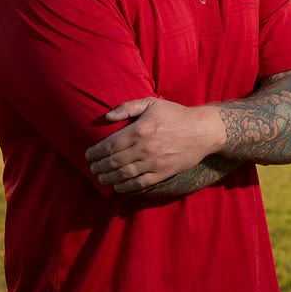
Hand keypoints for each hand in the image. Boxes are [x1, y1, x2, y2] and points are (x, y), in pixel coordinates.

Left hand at [84, 98, 223, 192]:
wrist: (202, 130)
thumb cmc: (175, 114)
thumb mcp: (151, 103)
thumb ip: (127, 107)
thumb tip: (106, 117)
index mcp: (139, 130)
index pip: (109, 145)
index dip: (95, 152)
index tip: (88, 155)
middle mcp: (144, 148)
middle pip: (114, 162)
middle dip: (99, 167)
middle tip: (91, 168)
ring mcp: (154, 163)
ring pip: (124, 175)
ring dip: (108, 178)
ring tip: (101, 178)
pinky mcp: (163, 173)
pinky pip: (140, 184)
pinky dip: (126, 188)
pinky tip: (118, 187)